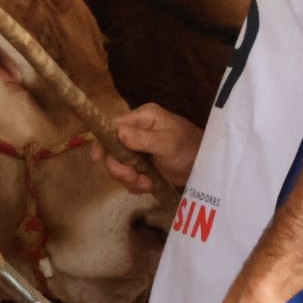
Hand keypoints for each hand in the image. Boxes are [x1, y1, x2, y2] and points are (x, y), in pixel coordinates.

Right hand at [87, 103, 201, 192]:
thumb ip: (142, 139)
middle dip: (120, 168)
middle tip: (133, 178)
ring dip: (129, 179)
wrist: (205, 167)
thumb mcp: (167, 143)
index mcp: (143, 117)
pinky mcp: (142, 164)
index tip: (97, 159)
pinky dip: (136, 184)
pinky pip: (128, 175)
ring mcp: (138, 148)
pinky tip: (149, 185)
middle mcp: (137, 130)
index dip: (102, 142)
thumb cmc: (189, 148)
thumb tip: (118, 132)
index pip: (113, 126)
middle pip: (112, 149)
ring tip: (146, 184)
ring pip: (119, 165)